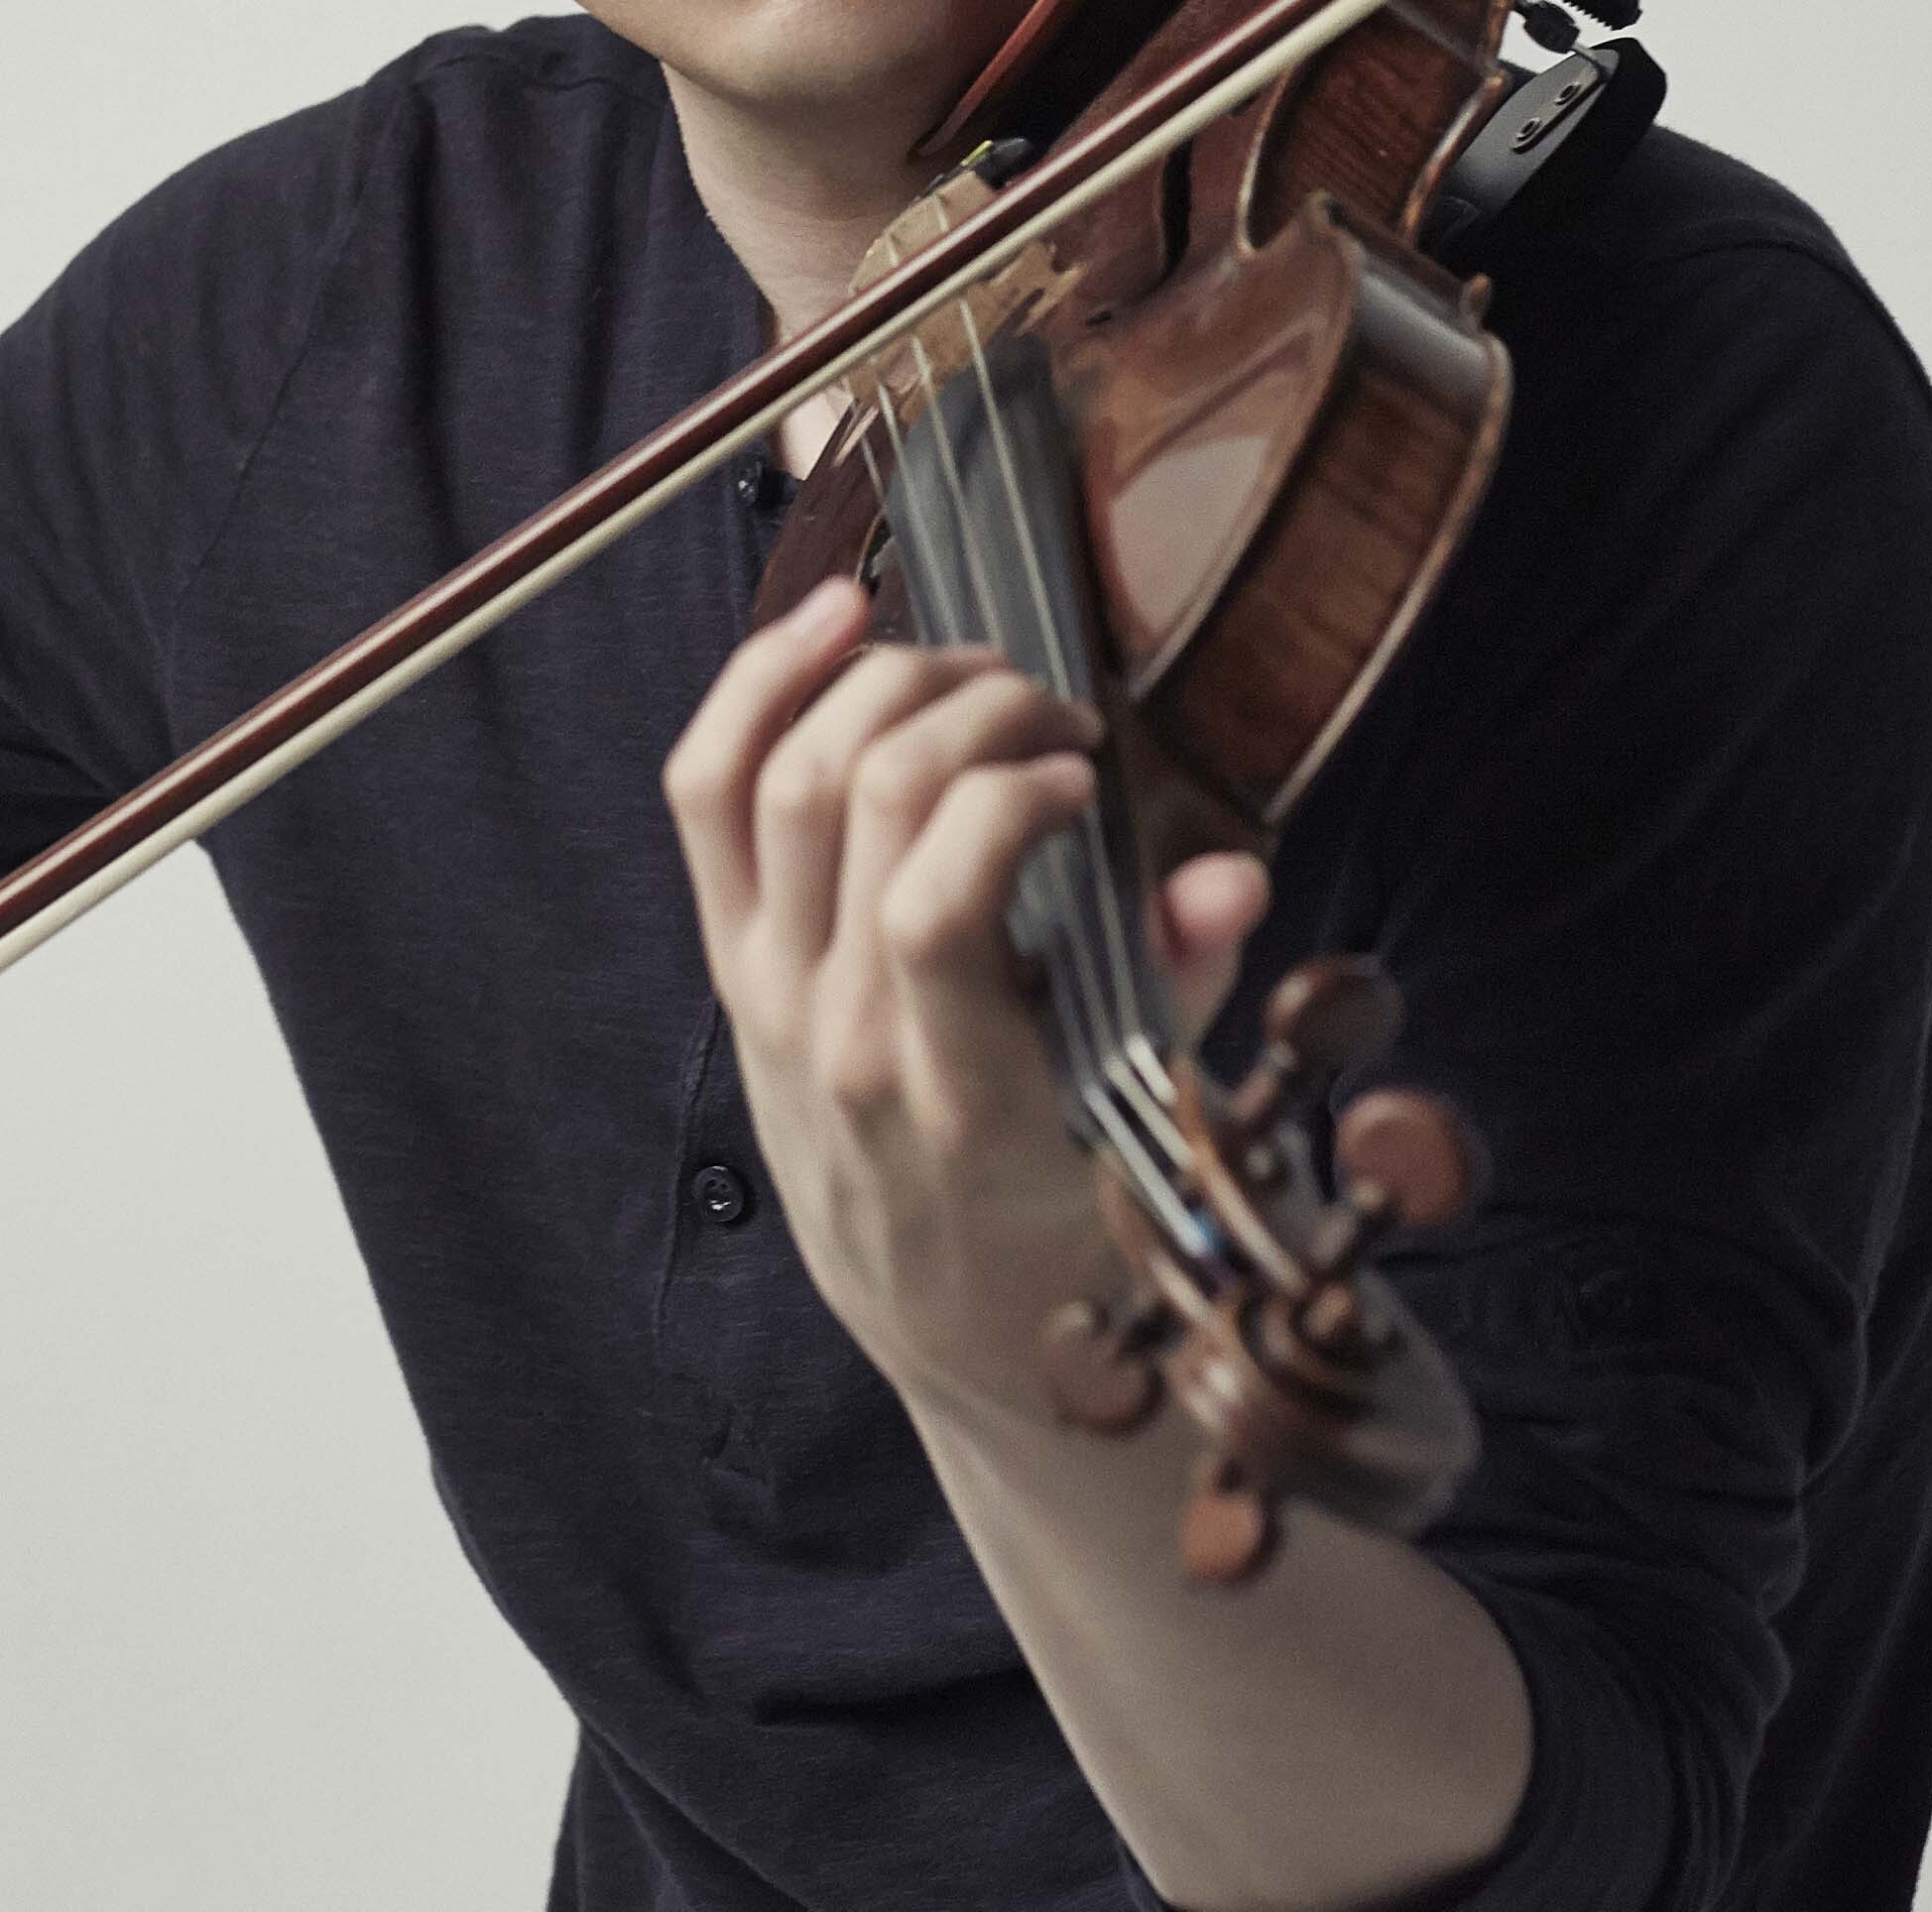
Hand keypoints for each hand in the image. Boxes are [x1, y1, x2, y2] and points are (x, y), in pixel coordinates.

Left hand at [662, 579, 1267, 1427]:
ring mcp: (765, 993)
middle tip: (1050, 709)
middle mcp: (838, 1038)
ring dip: (879, 684)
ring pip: (776, 781)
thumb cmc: (1065, 1207)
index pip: (934, 912)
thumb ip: (1177, 988)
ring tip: (971, 667)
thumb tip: (1228, 875)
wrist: (946, 1312)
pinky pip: (703, 790)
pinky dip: (757, 685)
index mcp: (955, 1096)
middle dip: (966, 712)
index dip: (1008, 802)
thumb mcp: (1145, 1127)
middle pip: (859, 806)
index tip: (1086, 777)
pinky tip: (834, 619)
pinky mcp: (726, 956)